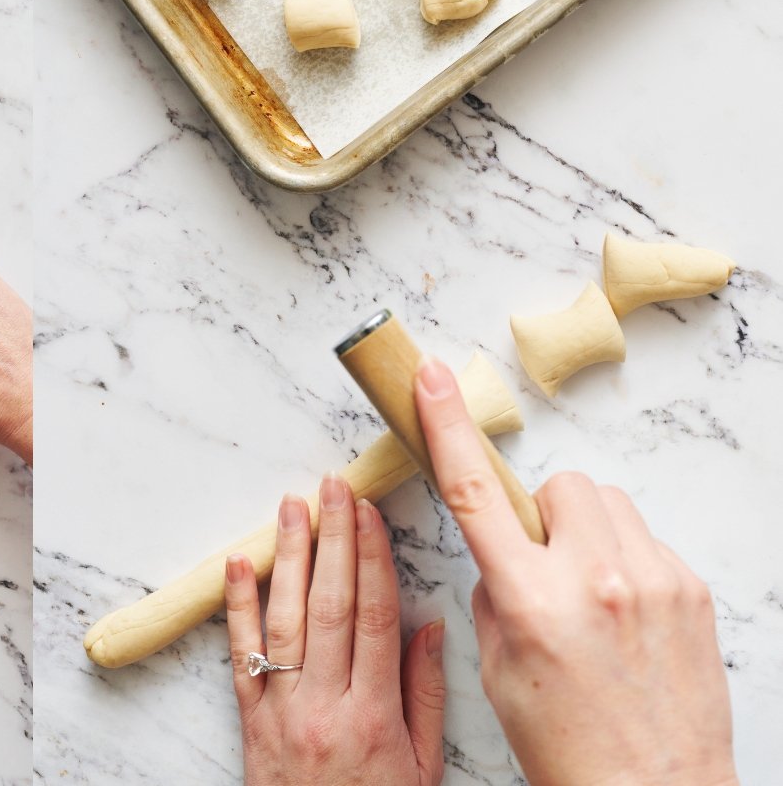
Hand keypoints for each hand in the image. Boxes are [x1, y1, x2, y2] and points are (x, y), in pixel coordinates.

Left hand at [224, 477, 445, 785]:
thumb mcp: (422, 768)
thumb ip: (424, 695)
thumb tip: (429, 625)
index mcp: (374, 715)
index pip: (376, 618)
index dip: (373, 559)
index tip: (370, 512)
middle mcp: (324, 705)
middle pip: (330, 606)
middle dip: (334, 540)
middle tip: (333, 487)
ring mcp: (281, 710)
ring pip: (284, 620)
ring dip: (287, 556)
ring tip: (290, 506)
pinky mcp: (249, 719)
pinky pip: (240, 654)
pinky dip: (237, 604)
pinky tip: (237, 562)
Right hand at [414, 357, 736, 785]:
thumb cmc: (567, 747)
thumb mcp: (499, 671)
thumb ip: (495, 595)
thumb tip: (504, 553)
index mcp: (534, 602)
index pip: (476, 494)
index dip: (447, 427)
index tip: (433, 378)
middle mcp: (597, 580)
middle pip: (559, 487)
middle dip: (543, 513)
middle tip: (540, 565)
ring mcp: (654, 581)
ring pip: (605, 504)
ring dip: (586, 531)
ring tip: (587, 594)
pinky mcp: (691, 591)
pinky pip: (645, 540)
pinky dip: (625, 562)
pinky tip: (624, 619)